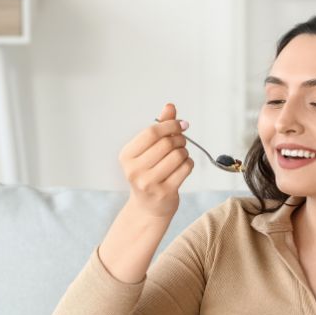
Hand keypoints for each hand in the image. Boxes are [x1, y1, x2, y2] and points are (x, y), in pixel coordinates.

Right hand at [117, 102, 193, 219]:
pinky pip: (185, 168)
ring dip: (184, 152)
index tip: (181, 124)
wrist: (148, 208)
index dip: (170, 125)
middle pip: (166, 143)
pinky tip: (183, 166)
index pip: (152, 132)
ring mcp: (149, 183)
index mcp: (127, 156)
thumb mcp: (148, 151)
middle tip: (182, 142)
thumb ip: (159, 128)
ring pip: (177, 155)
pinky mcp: (164, 192)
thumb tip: (170, 106)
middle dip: (179, 139)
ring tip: (181, 156)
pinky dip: (188, 164)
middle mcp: (134, 170)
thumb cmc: (149, 174)